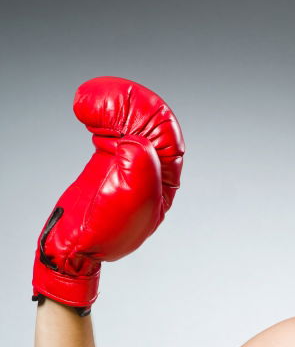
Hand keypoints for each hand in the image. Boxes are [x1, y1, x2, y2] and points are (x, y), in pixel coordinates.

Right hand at [31, 76, 184, 313]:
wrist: (74, 245)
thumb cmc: (104, 231)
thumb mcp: (128, 204)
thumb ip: (139, 171)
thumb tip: (136, 141)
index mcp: (165, 180)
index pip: (167, 135)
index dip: (145, 114)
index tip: (114, 109)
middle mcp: (152, 168)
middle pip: (149, 119)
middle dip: (125, 102)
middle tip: (94, 101)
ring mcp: (131, 161)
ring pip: (130, 118)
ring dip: (110, 103)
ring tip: (86, 103)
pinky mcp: (110, 157)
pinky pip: (113, 124)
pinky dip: (101, 112)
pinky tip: (85, 110)